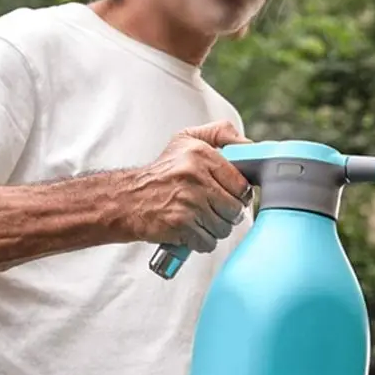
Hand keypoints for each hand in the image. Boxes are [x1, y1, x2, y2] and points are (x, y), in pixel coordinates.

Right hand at [127, 120, 252, 251]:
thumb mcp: (187, 139)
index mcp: (200, 153)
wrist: (127, 199)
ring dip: (214, 228)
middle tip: (213, 208)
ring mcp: (188, 201)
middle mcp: (194, 176)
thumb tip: (248, 145)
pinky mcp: (180, 224)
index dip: (239, 194)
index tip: (230, 195)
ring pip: (223, 227)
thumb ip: (220, 133)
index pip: (241, 184)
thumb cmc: (161, 172)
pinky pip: (208, 242)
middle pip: (235, 209)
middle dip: (227, 213)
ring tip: (198, 217)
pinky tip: (189, 229)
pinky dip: (201, 241)